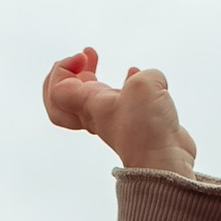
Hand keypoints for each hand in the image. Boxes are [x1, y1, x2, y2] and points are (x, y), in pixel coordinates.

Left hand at [43, 48, 194, 176]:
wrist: (164, 164)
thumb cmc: (146, 131)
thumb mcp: (142, 86)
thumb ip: (144, 75)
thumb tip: (153, 82)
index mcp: (89, 105)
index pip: (56, 89)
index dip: (62, 67)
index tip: (85, 57)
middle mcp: (98, 114)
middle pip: (66, 96)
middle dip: (68, 72)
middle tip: (84, 56)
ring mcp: (117, 120)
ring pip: (92, 97)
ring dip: (90, 76)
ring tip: (95, 59)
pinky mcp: (138, 123)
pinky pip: (123, 99)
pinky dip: (124, 84)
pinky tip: (135, 72)